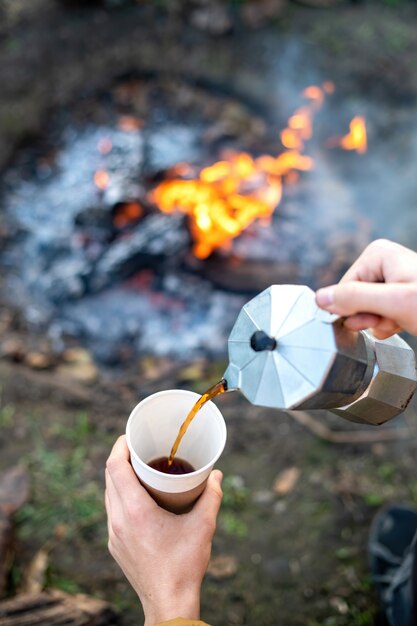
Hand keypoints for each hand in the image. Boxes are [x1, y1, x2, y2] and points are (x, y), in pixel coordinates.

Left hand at [105, 436, 222, 625]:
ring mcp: (114, 534)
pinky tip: (137, 496)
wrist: (169, 603)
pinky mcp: (115, 544)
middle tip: (138, 448)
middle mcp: (119, 520)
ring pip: (108, 494)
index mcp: (135, 511)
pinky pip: (112, 510)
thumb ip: (212, 496)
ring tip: (138, 468)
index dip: (119, 447)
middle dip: (120, 457)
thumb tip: (217, 475)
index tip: (130, 436)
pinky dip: (120, 495)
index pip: (115, 467)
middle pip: (109, 477)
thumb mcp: (204, 526)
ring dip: (119, 477)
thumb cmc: (185, 565)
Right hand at [315, 239, 416, 338]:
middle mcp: (381, 262)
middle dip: (371, 317)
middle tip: (393, 318)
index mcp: (377, 254)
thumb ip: (355, 299)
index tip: (378, 316)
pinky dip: (390, 323)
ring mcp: (389, 278)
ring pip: (366, 310)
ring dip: (382, 322)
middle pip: (354, 300)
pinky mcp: (395, 294)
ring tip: (402, 319)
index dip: (357, 310)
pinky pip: (378, 313)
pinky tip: (404, 321)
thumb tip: (321, 299)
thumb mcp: (395, 302)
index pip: (343, 290)